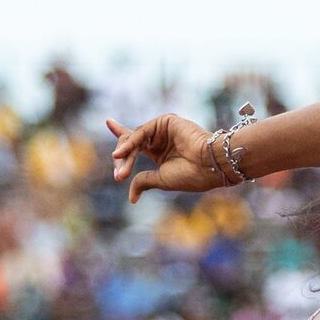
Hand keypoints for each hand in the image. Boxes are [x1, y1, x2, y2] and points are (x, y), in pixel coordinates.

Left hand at [107, 115, 224, 201]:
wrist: (210, 166)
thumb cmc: (190, 175)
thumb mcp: (161, 180)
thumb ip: (143, 181)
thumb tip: (131, 197)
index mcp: (160, 153)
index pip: (135, 144)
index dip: (122, 139)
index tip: (109, 124)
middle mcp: (160, 139)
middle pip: (131, 143)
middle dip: (122, 159)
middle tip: (119, 176)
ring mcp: (163, 129)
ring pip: (134, 139)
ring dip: (125, 155)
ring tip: (122, 172)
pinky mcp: (166, 122)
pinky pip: (141, 132)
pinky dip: (130, 143)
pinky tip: (121, 154)